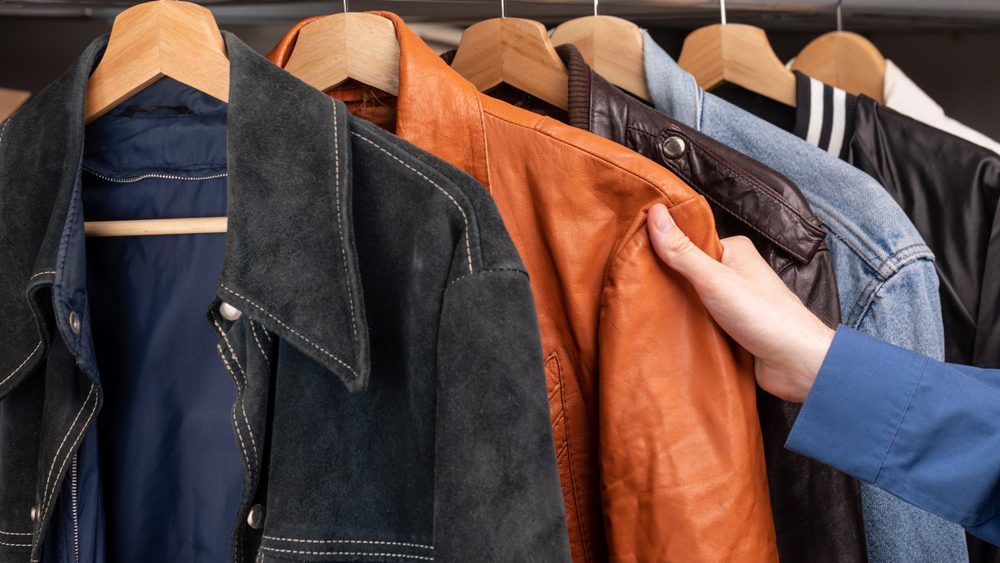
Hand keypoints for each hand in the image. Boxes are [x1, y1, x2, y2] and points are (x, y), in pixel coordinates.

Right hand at [646, 204, 834, 402]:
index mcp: (735, 250)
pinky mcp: (732, 328)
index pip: (688, 242)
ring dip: (677, 308)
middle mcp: (735, 273)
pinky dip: (688, 327)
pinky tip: (670, 331)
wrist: (798, 365)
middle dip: (668, 282)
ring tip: (649, 312)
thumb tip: (655, 213)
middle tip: (638, 288)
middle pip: (688, 272)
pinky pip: (702, 322)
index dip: (663, 249)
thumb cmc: (765, 317)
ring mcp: (733, 301)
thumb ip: (683, 250)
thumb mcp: (715, 279)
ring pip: (693, 299)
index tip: (636, 256)